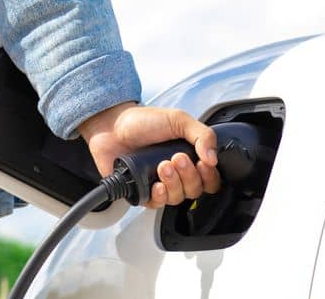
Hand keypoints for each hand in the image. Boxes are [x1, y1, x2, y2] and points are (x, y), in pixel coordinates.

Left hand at [77, 102, 220, 207]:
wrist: (111, 125)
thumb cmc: (143, 121)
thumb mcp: (178, 119)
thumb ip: (202, 135)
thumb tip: (213, 158)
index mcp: (189, 157)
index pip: (210, 179)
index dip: (209, 176)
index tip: (202, 163)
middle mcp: (176, 174)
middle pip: (195, 190)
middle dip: (189, 176)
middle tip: (177, 158)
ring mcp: (159, 183)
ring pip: (177, 198)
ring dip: (174, 184)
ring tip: (162, 165)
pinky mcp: (141, 191)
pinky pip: (156, 204)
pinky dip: (159, 197)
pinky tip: (156, 185)